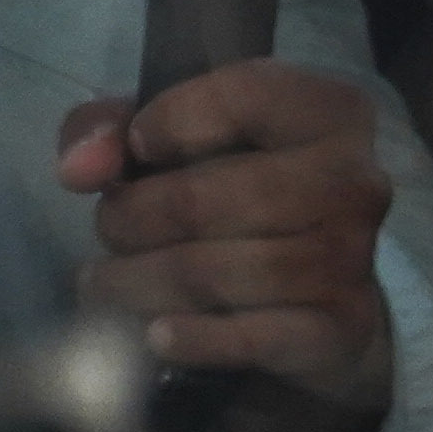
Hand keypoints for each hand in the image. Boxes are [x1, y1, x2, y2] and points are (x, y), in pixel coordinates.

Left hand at [61, 56, 398, 431]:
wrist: (324, 292)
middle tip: (110, 233)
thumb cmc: (243, 192)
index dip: (169, 121)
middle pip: (204, 199)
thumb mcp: (184, 140)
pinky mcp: (337, 327)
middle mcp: (354, 178)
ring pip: (212, 273)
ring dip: (138, 283)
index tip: (137, 150)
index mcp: (329, 112)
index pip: (243, 94)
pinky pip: (246, 336)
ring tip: (108, 282)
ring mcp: (351, 256)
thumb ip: (113, 128)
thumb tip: (78, 170)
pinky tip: (158, 333)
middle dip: (130, 220)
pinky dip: (190, 337)